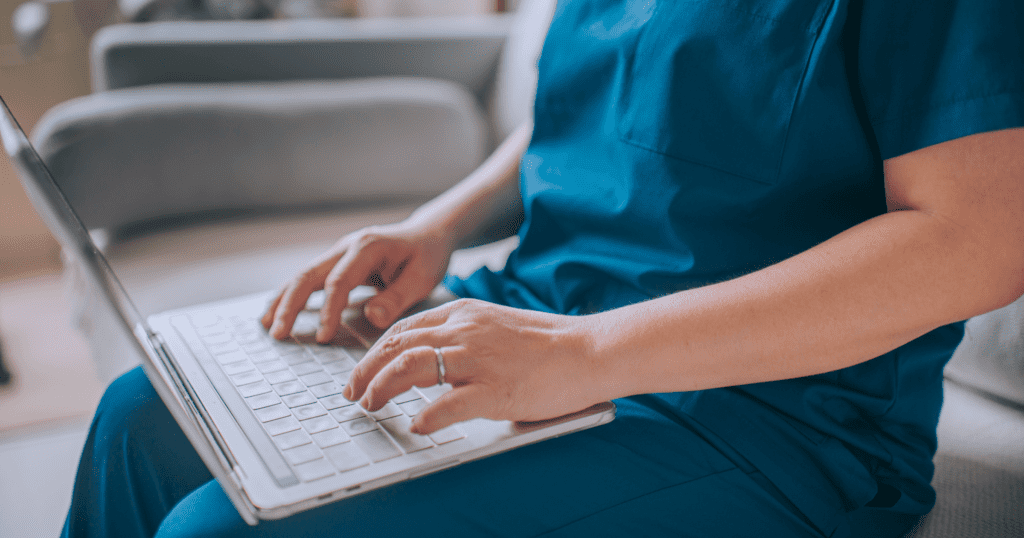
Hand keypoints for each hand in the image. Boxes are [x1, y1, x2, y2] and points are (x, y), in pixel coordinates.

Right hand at [261, 221, 453, 341]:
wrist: (428, 233)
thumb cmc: (427, 255)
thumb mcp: (423, 277)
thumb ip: (398, 297)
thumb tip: (372, 316)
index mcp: (368, 248)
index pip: (339, 281)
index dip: (328, 310)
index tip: (323, 337)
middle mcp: (348, 246)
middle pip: (309, 274)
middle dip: (290, 305)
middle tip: (278, 334)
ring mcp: (340, 252)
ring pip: (303, 275)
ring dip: (283, 300)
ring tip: (267, 326)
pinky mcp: (338, 262)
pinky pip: (310, 278)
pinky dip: (292, 295)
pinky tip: (278, 312)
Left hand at [343, 298, 607, 433]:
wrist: (589, 350)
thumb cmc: (548, 343)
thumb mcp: (496, 325)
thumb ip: (463, 336)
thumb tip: (429, 360)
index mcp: (464, 313)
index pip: (403, 328)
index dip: (374, 351)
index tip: (362, 371)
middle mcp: (464, 330)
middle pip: (396, 345)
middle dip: (366, 371)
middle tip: (353, 393)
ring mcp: (478, 359)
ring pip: (410, 367)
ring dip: (381, 388)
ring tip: (370, 406)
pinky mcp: (495, 389)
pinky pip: (447, 404)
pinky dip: (425, 417)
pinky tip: (415, 426)